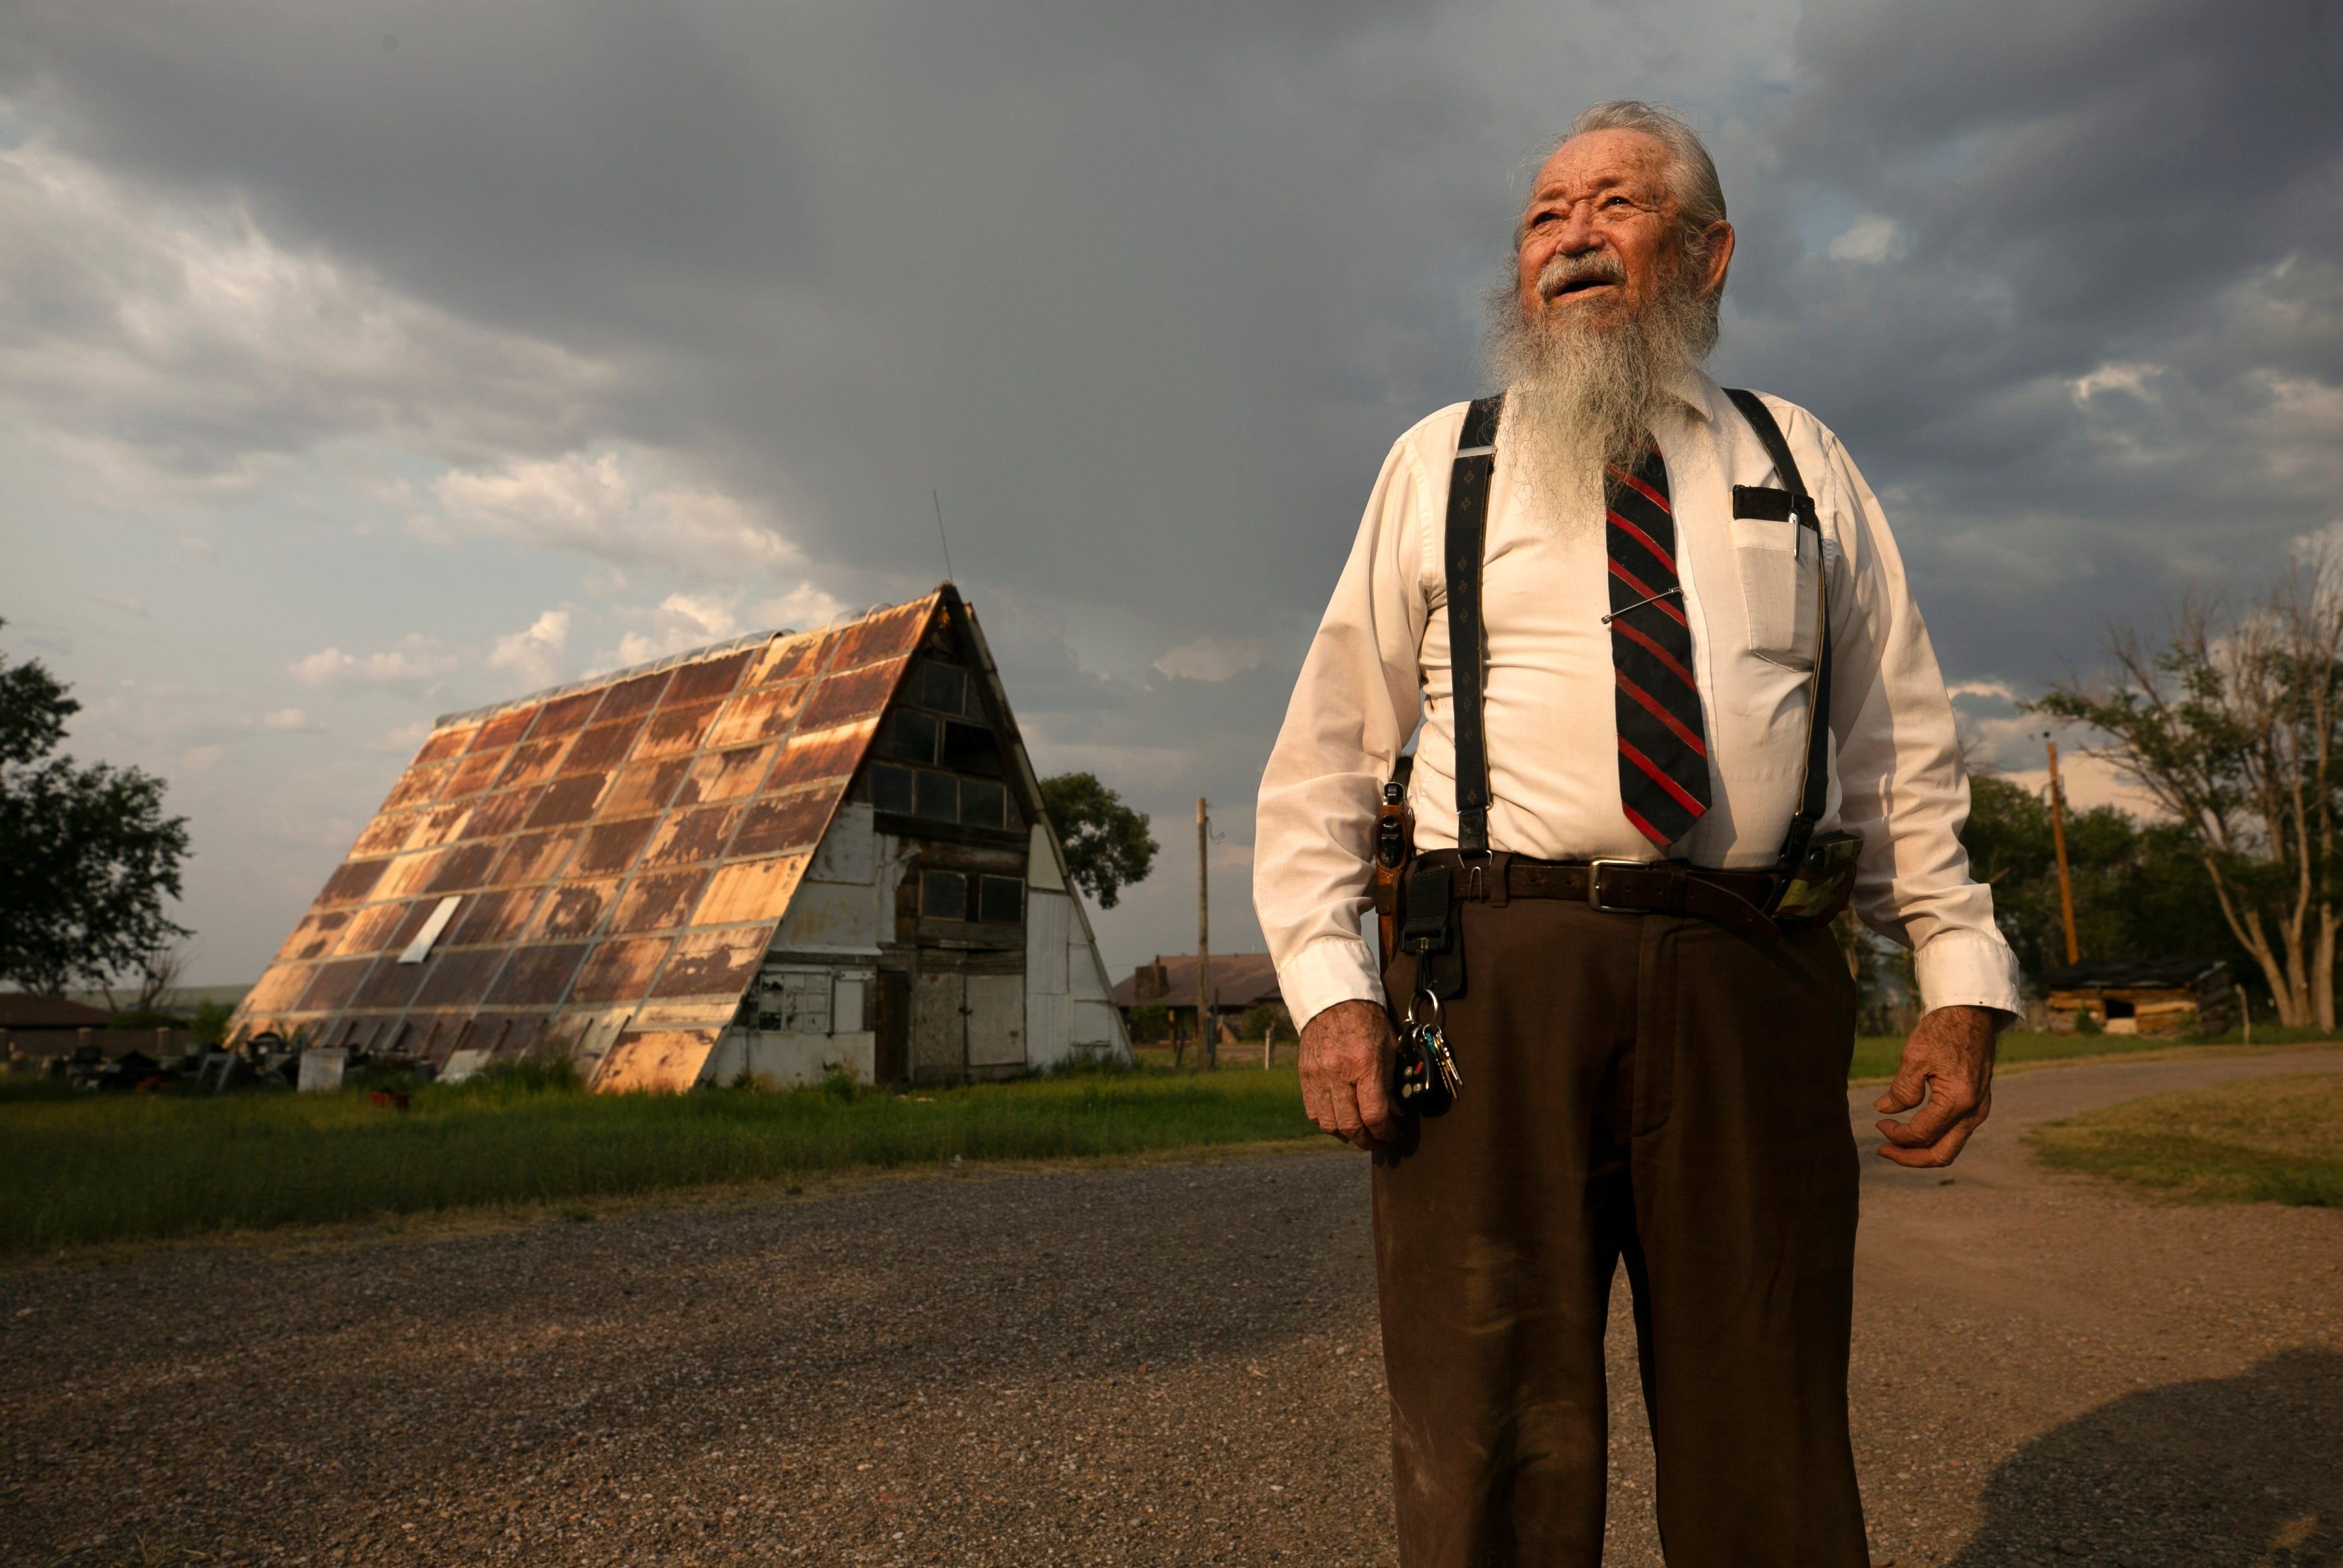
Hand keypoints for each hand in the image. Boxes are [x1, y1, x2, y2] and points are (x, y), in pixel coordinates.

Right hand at [1299, 999, 1398, 1150]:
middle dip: (1367, 1140)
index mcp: (1363, 1063)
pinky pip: (1313, 1113)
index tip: (1391, 1134)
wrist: (1333, 1000)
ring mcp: (1317, 1076)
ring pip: (1329, 1124)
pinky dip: (1328, 1124)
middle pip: (1350, 1125)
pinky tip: (1340, 1121)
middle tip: (1378, 1141)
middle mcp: (1337, 1073)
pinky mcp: (1304, 1076)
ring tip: (1359, 1134)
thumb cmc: (1366, 1021)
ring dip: (1346, 1135)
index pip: (1373, 1114)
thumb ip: (1390, 1082)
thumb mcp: (1388, 1048)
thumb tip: (1393, 1114)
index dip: (1385, 1132)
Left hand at [1874, 1004, 1999, 1166]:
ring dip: (1922, 1149)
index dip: (1896, 1135)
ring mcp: (1980, 1110)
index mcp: (1958, 1101)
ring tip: (1895, 1141)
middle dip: (1909, 1157)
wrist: (1972, 1013)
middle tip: (1883, 1149)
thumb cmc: (1943, 1031)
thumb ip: (1901, 1089)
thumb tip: (1885, 1111)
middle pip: (1941, 1154)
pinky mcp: (1978, 1104)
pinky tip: (1914, 1127)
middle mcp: (1974, 1112)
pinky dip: (1934, 1137)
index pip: (1922, 1134)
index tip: (1878, 1123)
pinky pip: (1956, 1133)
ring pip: (1950, 1147)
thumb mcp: (1914, 1057)